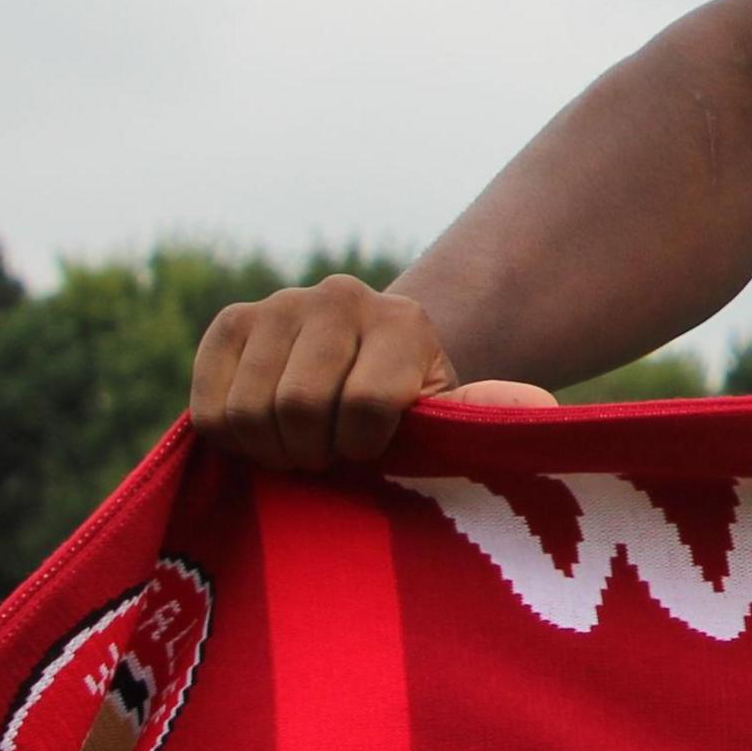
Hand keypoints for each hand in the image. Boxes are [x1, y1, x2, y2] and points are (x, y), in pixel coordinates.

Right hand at [189, 274, 553, 469]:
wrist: (362, 369)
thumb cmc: (408, 411)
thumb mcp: (451, 417)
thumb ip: (487, 414)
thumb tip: (542, 408)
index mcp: (405, 321)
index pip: (367, 404)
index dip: (365, 447)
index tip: (375, 449)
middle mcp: (341, 295)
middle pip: (300, 406)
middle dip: (314, 451)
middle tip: (329, 455)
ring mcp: (281, 303)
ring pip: (248, 410)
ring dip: (271, 448)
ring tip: (300, 443)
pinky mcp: (231, 322)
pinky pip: (209, 406)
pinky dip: (230, 437)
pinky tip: (264, 430)